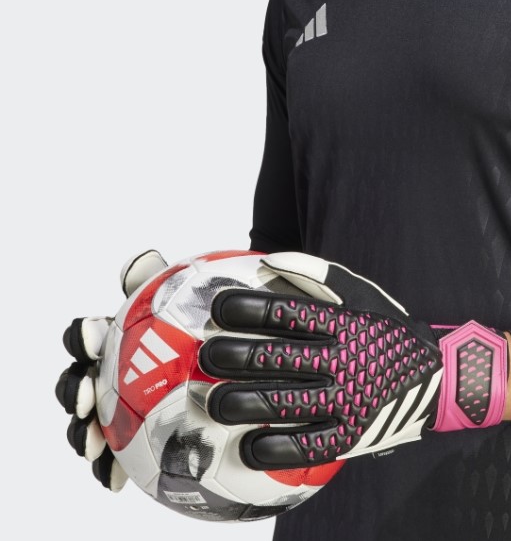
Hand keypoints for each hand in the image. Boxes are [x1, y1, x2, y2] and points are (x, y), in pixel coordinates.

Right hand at [55, 249, 168, 489]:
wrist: (209, 350)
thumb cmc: (187, 324)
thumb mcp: (175, 301)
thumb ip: (155, 283)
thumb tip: (142, 259)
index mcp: (111, 339)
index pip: (85, 335)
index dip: (82, 337)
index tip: (94, 339)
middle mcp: (103, 373)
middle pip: (72, 383)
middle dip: (71, 391)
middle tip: (84, 398)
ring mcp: (112, 406)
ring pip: (83, 423)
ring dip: (81, 435)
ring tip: (93, 445)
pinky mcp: (127, 436)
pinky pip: (110, 454)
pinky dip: (106, 466)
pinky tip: (114, 480)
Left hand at [197, 251, 507, 469]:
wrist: (438, 377)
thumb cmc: (387, 330)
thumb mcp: (363, 294)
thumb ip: (317, 273)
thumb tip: (269, 261)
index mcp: (342, 323)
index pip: (282, 312)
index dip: (243, 308)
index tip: (218, 308)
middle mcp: (342, 360)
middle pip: (272, 358)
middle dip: (230, 356)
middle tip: (208, 355)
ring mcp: (346, 400)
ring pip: (281, 403)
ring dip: (238, 403)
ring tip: (213, 400)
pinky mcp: (350, 435)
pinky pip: (305, 447)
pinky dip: (272, 448)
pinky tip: (249, 443)